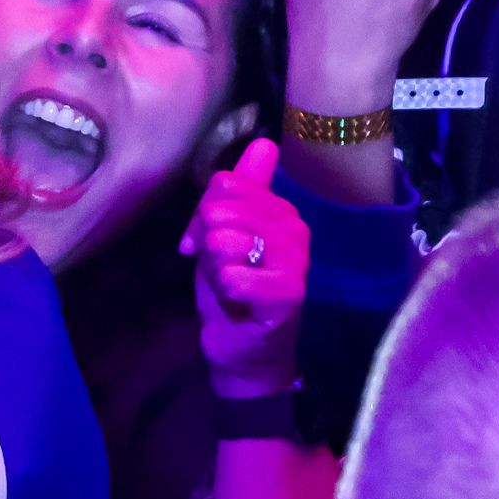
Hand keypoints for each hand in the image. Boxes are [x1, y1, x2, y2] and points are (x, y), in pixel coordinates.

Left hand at [181, 137, 309, 393]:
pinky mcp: (287, 294)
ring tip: (231, 285)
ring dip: (215, 269)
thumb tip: (264, 142)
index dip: (202, 214)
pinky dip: (224, 292)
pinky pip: (233, 275)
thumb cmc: (235, 293)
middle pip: (221, 208)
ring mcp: (295, 262)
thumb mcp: (226, 235)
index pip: (224, 184)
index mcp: (282, 211)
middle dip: (206, 242)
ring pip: (225, 239)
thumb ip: (238, 191)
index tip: (204, 242)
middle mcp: (296, 230)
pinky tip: (238, 303)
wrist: (243, 356)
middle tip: (219, 269)